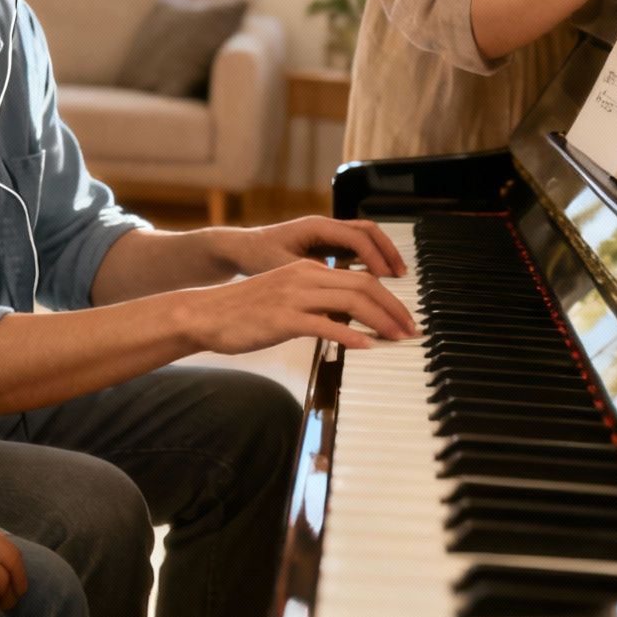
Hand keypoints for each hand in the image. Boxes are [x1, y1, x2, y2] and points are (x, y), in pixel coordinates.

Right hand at [181, 260, 417, 352]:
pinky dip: (350, 335)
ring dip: (381, 321)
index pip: (359, 276)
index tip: (403, 317)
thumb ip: (315, 305)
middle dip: (393, 307)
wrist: (205, 314)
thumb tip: (346, 322)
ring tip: (398, 338)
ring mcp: (293, 296)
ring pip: (350, 301)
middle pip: (363, 285)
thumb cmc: (244, 312)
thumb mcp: (285, 299)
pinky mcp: (282, 318)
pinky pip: (324, 324)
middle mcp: (304, 276)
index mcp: (306, 269)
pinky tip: (365, 346)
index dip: (388, 297)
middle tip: (411, 329)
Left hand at [224, 216, 405, 277]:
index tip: (386, 278)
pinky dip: (370, 259)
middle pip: (368, 232)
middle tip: (401, 276)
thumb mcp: (282, 268)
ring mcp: (327, 234)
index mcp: (316, 227)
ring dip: (382, 254)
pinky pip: (355, 247)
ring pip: (364, 237)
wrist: (240, 248)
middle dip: (387, 252)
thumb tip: (337, 297)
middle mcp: (325, 226)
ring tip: (396, 276)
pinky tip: (377, 278)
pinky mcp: (326, 244)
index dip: (374, 258)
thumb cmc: (256, 255)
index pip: (356, 238)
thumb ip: (310, 279)